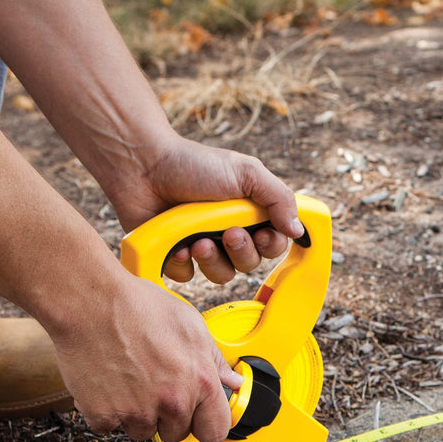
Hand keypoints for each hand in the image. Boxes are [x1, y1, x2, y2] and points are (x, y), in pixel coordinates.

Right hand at [50, 271, 242, 441]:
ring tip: (132, 376)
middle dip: (170, 415)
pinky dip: (108, 410)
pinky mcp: (103, 415)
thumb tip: (232, 381)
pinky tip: (111, 380)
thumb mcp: (191, 325)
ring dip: (138, 413)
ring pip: (143, 431)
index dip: (207, 423)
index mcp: (200, 382)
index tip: (199, 417)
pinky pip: (110, 426)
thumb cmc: (139, 306)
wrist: (91, 302)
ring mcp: (136, 412)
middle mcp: (171, 402)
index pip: (215, 431)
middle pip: (177, 433)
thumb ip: (215, 360)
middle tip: (156, 383)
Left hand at [107, 133, 303, 283]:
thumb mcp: (246, 173)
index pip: (273, 245)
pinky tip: (176, 245)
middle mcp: (227, 233)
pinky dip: (183, 263)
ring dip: (213, 260)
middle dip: (241, 252)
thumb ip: (278, 198)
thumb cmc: (195, 164)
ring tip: (197, 241)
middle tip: (227, 233)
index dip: (270, 246)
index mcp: (248, 214)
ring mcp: (201, 246)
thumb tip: (298, 230)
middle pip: (249, 264)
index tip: (261, 233)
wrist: (144, 165)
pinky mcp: (174, 256)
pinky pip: (187, 277)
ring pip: (221, 275)